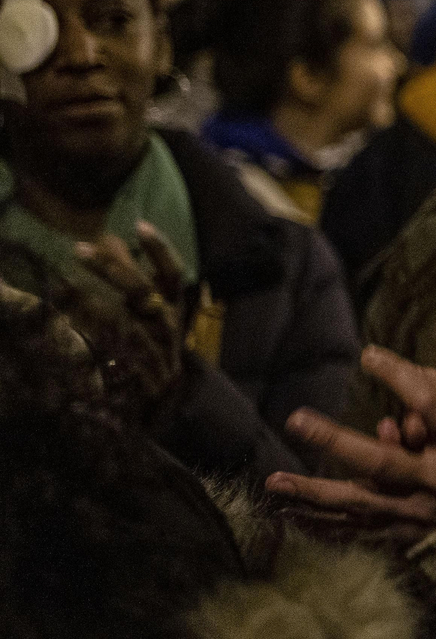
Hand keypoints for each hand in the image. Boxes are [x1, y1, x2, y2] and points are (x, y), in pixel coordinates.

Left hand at [73, 222, 187, 413]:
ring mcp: (153, 356)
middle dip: (113, 270)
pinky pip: (110, 356)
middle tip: (78, 249)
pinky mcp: (135, 379)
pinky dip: (87, 340)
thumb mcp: (149, 319)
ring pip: (126, 323)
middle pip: (145, 293)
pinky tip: (64, 326)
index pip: (172, 275)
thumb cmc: (149, 355)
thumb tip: (116, 244)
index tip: (139, 225)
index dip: (160, 250)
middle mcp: (167, 330)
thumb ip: (135, 284)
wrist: (157, 412)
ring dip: (91, 310)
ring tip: (60, 284)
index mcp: (172, 311)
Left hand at [263, 346, 435, 543]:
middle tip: (295, 419)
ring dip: (312, 492)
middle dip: (335, 441)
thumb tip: (422, 372)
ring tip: (274, 481)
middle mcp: (434, 480)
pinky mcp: (395, 535)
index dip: (401, 378)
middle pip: (381, 463)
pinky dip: (318, 523)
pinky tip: (286, 512)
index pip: (431, 406)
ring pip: (357, 502)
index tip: (369, 355)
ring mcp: (411, 512)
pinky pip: (350, 530)